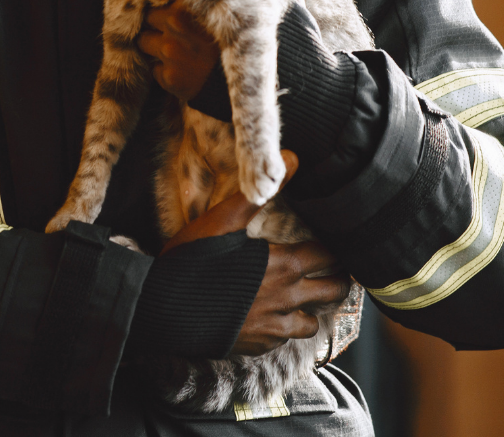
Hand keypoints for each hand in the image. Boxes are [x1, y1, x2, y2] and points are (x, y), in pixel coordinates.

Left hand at [102, 0, 222, 100]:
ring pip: (143, 41)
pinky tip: (183, 69)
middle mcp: (179, 22)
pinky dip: (163, 70)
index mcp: (189, 1)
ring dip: (154, 47)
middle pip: (147, 16)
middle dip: (155, 23)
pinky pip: (152, 68)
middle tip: (176, 31)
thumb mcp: (213, 8)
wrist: (237, 81)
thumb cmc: (224, 40)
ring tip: (179, 51)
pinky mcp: (170, 77)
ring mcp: (173, 51)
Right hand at [161, 151, 350, 355]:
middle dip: (338, 280)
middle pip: (331, 292)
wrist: (164, 308)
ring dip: (312, 309)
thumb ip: (260, 192)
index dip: (336, 250)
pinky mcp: (258, 346)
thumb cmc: (194, 259)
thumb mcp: (224, 220)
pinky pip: (284, 339)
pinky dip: (284, 327)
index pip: (327, 257)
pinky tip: (273, 315)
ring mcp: (273, 327)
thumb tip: (292, 158)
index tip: (339, 245)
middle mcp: (286, 298)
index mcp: (284, 265)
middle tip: (336, 272)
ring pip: (312, 323)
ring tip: (306, 297)